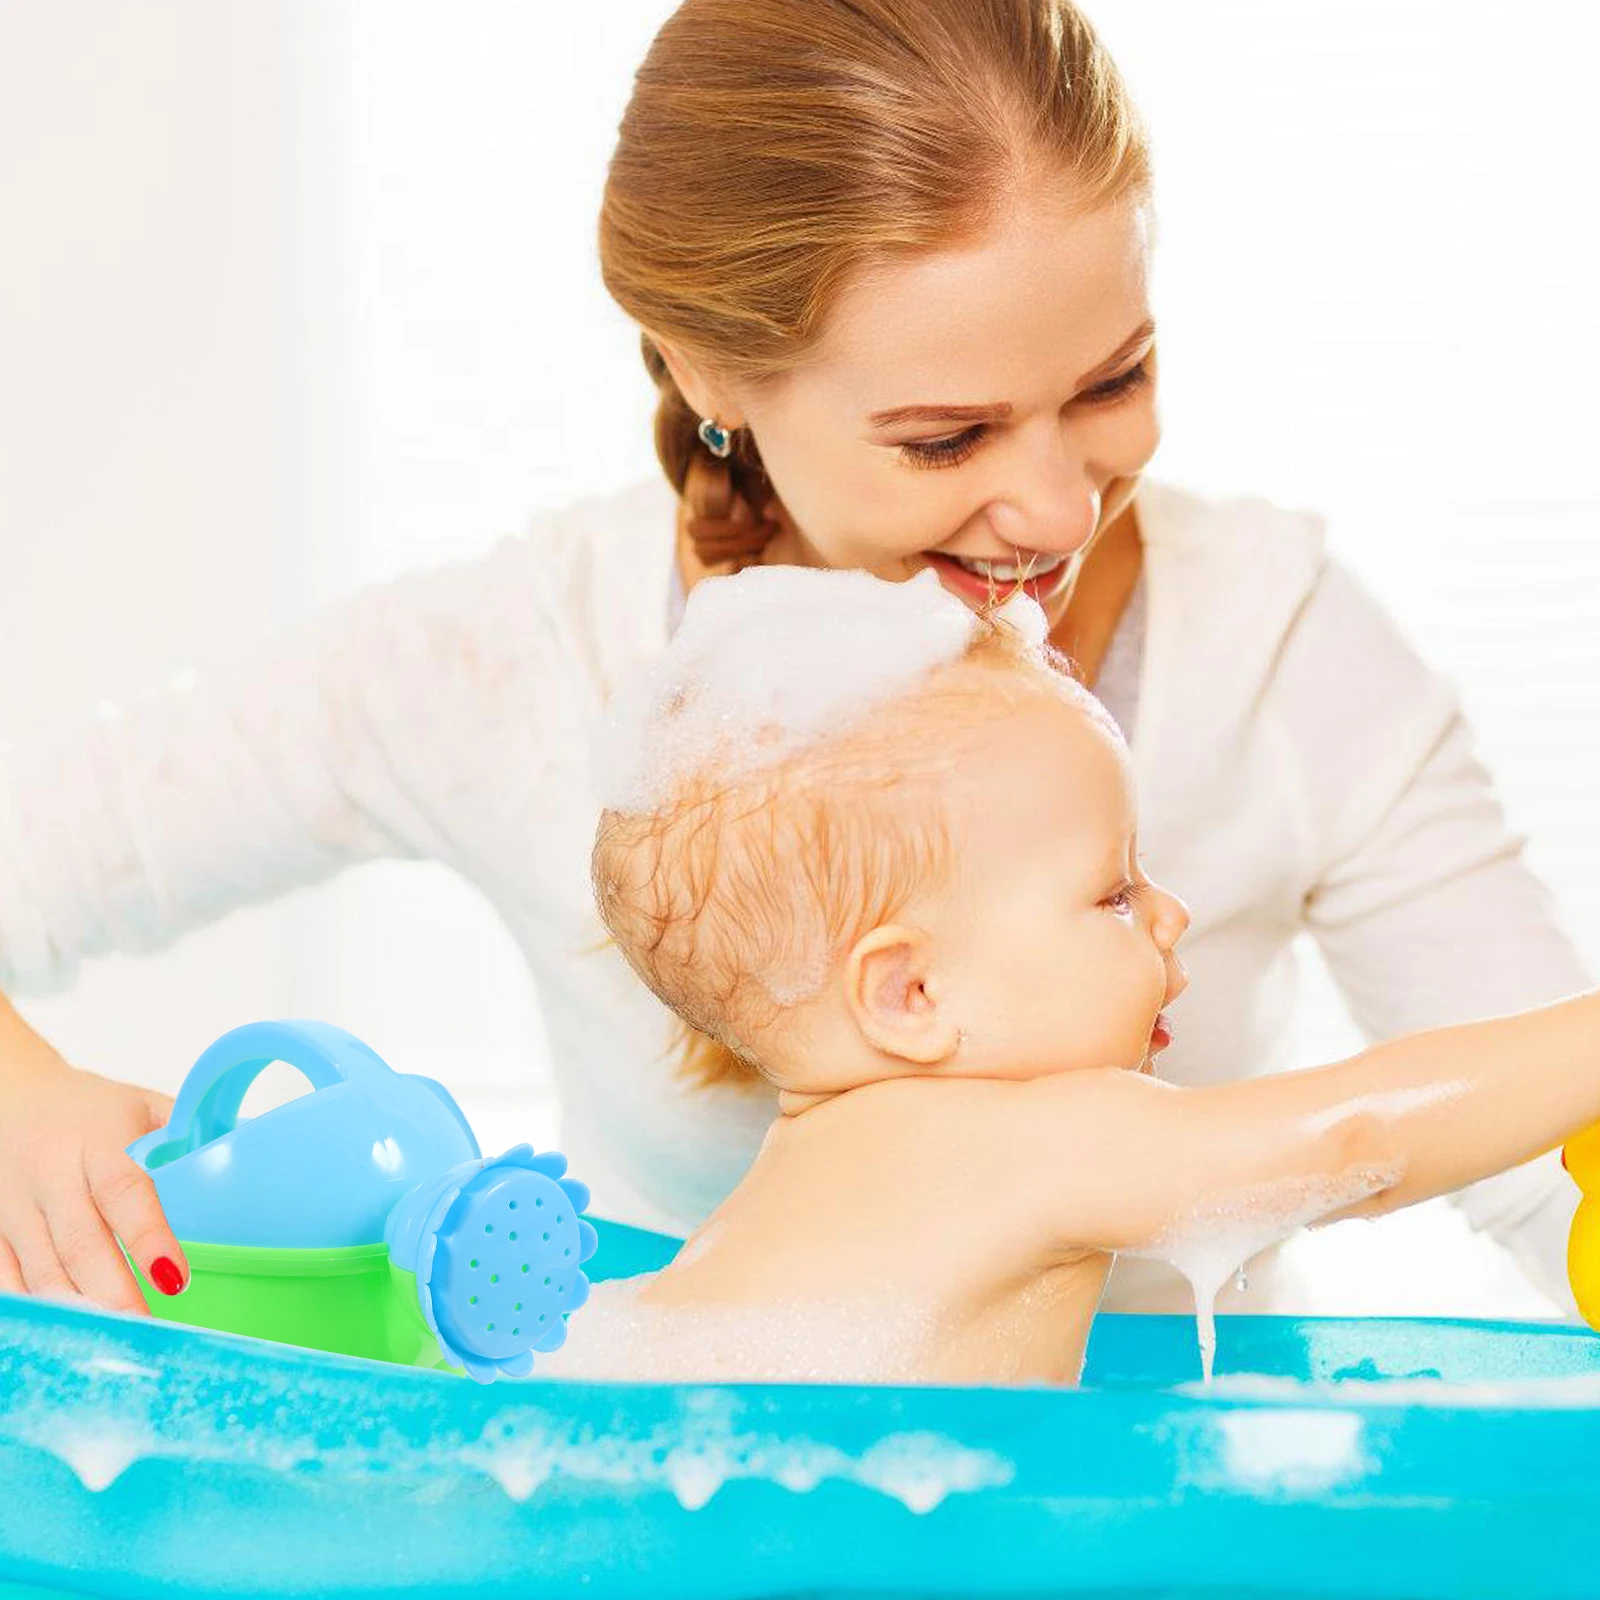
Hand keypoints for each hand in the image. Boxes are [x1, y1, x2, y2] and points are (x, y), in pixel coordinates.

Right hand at [0, 1009, 186, 1314]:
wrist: (6, 1094)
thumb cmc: (87, 1106)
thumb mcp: (141, 1104)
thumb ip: (187, 1130)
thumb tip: (247, 1151)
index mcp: (97, 1143)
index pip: (124, 1191)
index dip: (148, 1238)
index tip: (176, 1278)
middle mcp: (51, 1177)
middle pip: (80, 1244)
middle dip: (114, 1291)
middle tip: (148, 1329)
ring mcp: (14, 1208)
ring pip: (42, 1269)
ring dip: (78, 1307)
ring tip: (114, 1341)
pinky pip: (7, 1278)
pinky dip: (37, 1306)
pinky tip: (67, 1328)